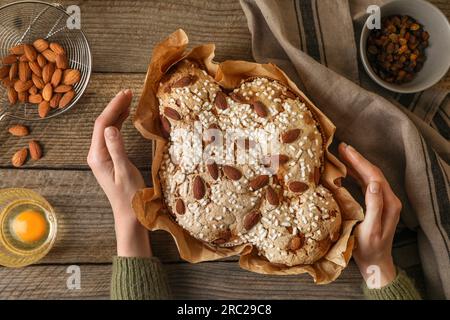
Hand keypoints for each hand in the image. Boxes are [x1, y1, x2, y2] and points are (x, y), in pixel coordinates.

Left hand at [87, 89, 150, 257]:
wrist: (130, 215)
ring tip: (129, 99)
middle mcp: (96, 154)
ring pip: (106, 129)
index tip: (126, 94)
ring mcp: (101, 157)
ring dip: (117, 113)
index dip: (113, 107)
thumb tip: (111, 127)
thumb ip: (117, 149)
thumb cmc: (130, 196)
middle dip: (115, 106)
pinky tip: (125, 117)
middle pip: (102, 124)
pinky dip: (118, 124)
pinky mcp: (108, 159)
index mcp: (98, 156)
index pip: (102, 125)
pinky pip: (111, 136)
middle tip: (129, 92)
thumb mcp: (125, 172)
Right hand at [339, 143, 400, 287]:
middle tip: (342, 147)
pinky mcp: (378, 205)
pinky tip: (347, 171)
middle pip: (373, 173)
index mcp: (389, 204)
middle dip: (358, 159)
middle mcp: (389, 200)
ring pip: (370, 177)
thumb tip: (371, 183)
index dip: (359, 161)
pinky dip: (357, 174)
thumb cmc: (369, 249)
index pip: (373, 175)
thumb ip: (374, 206)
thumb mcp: (370, 229)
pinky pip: (367, 184)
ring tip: (343, 154)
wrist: (375, 263)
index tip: (345, 150)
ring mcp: (384, 202)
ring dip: (357, 164)